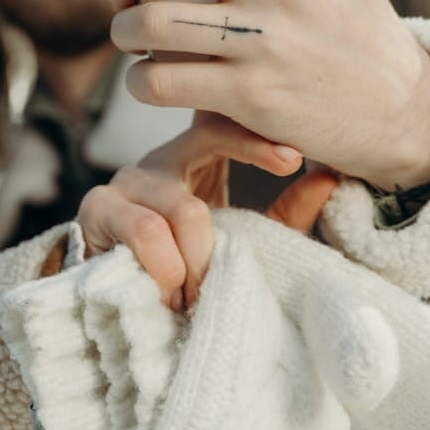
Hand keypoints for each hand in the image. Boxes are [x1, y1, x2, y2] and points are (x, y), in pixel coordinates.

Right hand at [77, 113, 302, 309]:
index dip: (259, 135)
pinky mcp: (97, 208)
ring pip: (182, 204)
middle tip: (252, 241)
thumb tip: (331, 177)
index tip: (295, 160)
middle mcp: (161, 158)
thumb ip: (288, 211)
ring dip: (201, 257)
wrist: (124, 309)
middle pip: (206, 136)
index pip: (228, 120)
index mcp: (194, 156)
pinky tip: (170, 294)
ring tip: (203, 293)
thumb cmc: (190, 268)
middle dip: (245, 170)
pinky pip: (143, 228)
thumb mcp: (247, 238)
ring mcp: (126, 180)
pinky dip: (166, 266)